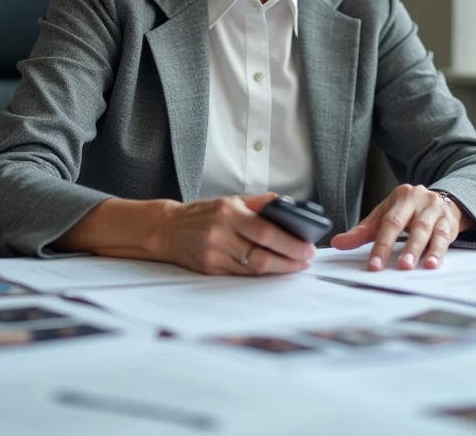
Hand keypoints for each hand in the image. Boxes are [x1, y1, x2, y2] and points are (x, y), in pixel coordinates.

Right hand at [159, 192, 315, 275]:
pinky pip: (242, 275)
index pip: (265, 232)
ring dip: (279, 269)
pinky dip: (261, 273)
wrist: (168, 229)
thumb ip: (258, 203)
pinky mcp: (211, 270)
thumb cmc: (202, 213)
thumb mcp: (230, 200)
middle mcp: (220, 235)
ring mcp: (215, 255)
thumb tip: (286, 204)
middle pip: (262, 255)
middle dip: (289, 261)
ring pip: (254, 269)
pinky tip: (273, 269)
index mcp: (228, 213)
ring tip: (295, 265)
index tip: (307, 247)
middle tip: (306, 260)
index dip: (290, 243)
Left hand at [330, 184, 461, 270]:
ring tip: (413, 266)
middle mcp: (420, 199)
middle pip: (410, 225)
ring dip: (421, 250)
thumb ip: (363, 231)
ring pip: (429, 231)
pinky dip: (439, 252)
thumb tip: (337, 243)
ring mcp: (436, 209)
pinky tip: (433, 264)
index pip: (389, 222)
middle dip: (405, 248)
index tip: (374, 265)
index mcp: (401, 196)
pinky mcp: (449, 221)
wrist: (441, 200)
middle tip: (399, 267)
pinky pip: (444, 237)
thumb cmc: (408, 211)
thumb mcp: (384, 216)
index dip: (382, 245)